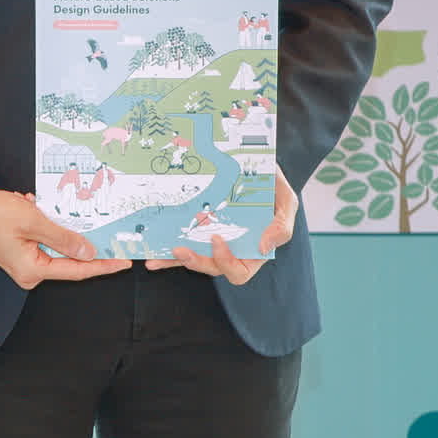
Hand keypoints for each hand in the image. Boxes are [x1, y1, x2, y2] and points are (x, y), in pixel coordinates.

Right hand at [0, 187, 130, 288]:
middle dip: (84, 243)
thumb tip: (88, 252)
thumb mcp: (32, 221)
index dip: (102, 265)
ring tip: (64, 214)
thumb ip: (63, 238)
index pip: (76, 270)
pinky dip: (49, 229)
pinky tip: (43, 211)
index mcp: (31, 270)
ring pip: (56, 249)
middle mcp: (28, 272)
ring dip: (63, 232)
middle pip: (67, 261)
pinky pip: (44, 243)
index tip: (123, 261)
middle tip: (107, 233)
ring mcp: (23, 263)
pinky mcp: (19, 253)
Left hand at [153, 179, 298, 284]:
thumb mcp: (287, 203)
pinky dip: (165, 249)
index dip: (226, 262)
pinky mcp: (197, 228)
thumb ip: (282, 227)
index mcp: (253, 251)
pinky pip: (182, 241)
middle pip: (212, 268)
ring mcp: (211, 240)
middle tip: (179, 250)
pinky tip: (150, 249)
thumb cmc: (274, 188)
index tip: (216, 239)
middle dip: (195, 262)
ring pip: (192, 258)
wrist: (254, 166)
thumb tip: (263, 247)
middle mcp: (231, 249)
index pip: (239, 271)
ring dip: (173, 261)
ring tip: (154, 259)